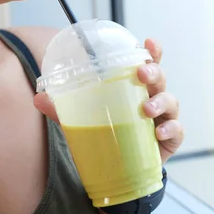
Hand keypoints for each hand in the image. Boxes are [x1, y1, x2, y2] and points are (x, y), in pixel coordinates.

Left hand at [33, 39, 183, 164]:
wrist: (123, 171)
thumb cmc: (109, 135)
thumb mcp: (85, 121)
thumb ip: (64, 110)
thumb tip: (38, 97)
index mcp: (136, 87)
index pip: (147, 63)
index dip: (152, 51)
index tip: (149, 42)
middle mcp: (153, 97)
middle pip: (159, 78)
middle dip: (153, 72)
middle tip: (141, 74)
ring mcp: (164, 117)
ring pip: (170, 101)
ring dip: (160, 102)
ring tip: (146, 109)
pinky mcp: (170, 139)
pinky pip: (176, 130)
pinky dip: (169, 129)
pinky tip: (158, 132)